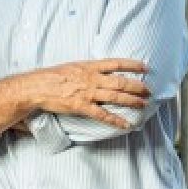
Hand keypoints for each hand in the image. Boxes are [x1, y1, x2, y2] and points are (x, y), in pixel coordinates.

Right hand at [18, 58, 150, 129]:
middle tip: (149, 91)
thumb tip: (102, 71)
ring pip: (115, 97)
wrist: (38, 86)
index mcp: (90, 66)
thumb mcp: (74, 66)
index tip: (145, 67)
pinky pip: (102, 115)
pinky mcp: (82, 106)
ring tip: (144, 105)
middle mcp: (92, 78)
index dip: (132, 65)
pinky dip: (116, 120)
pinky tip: (126, 125)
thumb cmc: (54, 76)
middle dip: (137, 87)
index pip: (116, 63)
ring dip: (131, 101)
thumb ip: (89, 69)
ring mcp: (88, 93)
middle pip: (120, 82)